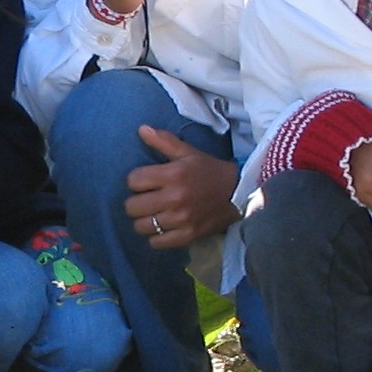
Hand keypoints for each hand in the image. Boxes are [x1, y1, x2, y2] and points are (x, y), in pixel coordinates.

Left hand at [124, 125, 237, 246]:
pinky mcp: (187, 236)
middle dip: (136, 202)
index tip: (145, 181)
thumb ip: (164, 141)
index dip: (136, 180)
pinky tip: (163, 228)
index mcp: (173, 174)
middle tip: (147, 199)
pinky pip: (156, 242)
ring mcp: (181, 220)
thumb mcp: (188, 153)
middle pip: (132, 207)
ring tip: (154, 214)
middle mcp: (175, 198)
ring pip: (141, 226)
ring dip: (144, 220)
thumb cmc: (209, 171)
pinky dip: (156, 237)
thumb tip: (141, 129)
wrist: (240, 193)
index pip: (133, 181)